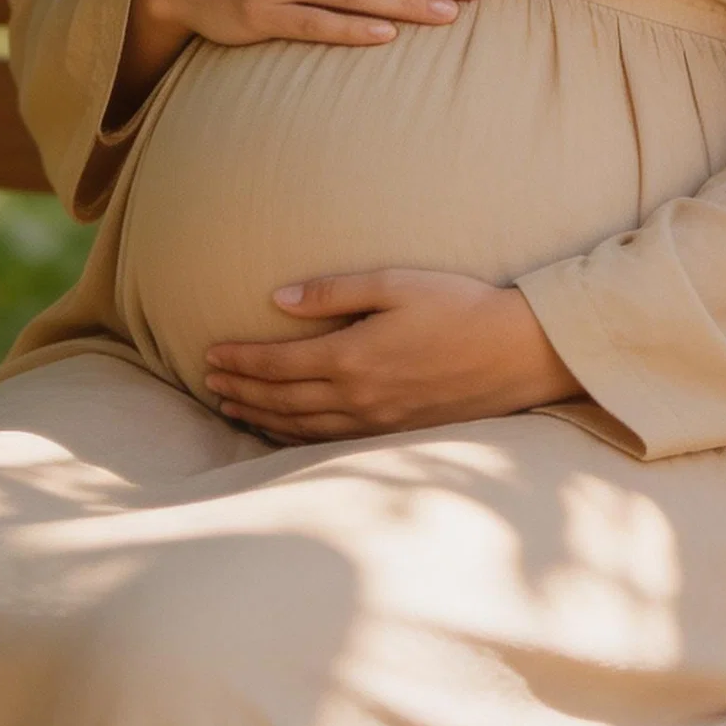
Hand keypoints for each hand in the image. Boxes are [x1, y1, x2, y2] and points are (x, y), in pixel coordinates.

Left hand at [203, 270, 582, 442]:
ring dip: (260, 416)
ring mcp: (376, 423)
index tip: (210, 353)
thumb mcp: (395, 283)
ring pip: (300, 427)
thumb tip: (278, 300)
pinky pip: (329, 442)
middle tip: (208, 379)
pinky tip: (282, 430)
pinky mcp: (395, 435)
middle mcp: (358, 397)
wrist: (517, 352)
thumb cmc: (459, 306)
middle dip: (240, 388)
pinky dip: (295, 437)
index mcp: (352, 357)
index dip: (239, 359)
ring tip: (230, 406)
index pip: (277, 363)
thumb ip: (333, 292)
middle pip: (280, 398)